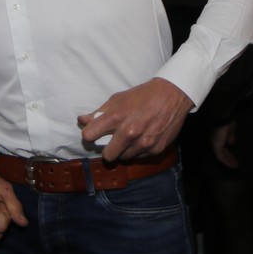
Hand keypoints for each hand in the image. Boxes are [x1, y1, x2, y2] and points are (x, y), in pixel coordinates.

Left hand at [77, 78, 192, 161]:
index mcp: (116, 118)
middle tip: (113, 142)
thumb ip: (98, 112)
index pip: (89, 136)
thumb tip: (81, 121)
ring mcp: (143, 143)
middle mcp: (129, 133)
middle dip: (108, 150)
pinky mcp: (155, 149)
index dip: (89, 135)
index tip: (94, 135)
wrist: (171, 95)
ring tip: (130, 138)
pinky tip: (142, 138)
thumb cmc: (141, 96)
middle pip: (107, 155)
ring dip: (125, 151)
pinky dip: (138, 151)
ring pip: (124, 158)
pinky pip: (139, 157)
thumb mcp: (117, 99)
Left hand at [211, 122, 238, 168]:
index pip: (222, 147)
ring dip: (228, 161)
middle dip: (229, 158)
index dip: (228, 153)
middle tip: (236, 164)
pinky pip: (221, 156)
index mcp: (217, 137)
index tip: (235, 157)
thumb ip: (230, 137)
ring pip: (221, 156)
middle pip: (221, 152)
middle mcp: (214, 141)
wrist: (223, 118)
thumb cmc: (227, 122)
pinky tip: (233, 164)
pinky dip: (227, 161)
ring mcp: (214, 143)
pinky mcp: (216, 146)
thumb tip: (231, 143)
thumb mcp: (230, 131)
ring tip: (235, 165)